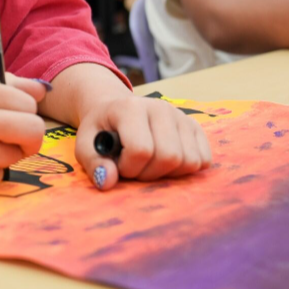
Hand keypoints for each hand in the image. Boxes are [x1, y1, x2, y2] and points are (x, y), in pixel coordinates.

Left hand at [74, 95, 211, 191]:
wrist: (117, 109)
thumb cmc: (102, 129)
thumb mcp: (84, 143)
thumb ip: (93, 162)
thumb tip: (109, 181)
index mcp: (131, 108)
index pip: (141, 150)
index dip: (129, 168)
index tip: (119, 164)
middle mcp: (161, 107)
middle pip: (169, 157)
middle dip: (149, 173)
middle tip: (134, 166)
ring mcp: (181, 116)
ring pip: (189, 161)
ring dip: (167, 173)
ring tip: (149, 163)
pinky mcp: (195, 126)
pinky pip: (203, 160)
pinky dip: (185, 169)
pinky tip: (166, 161)